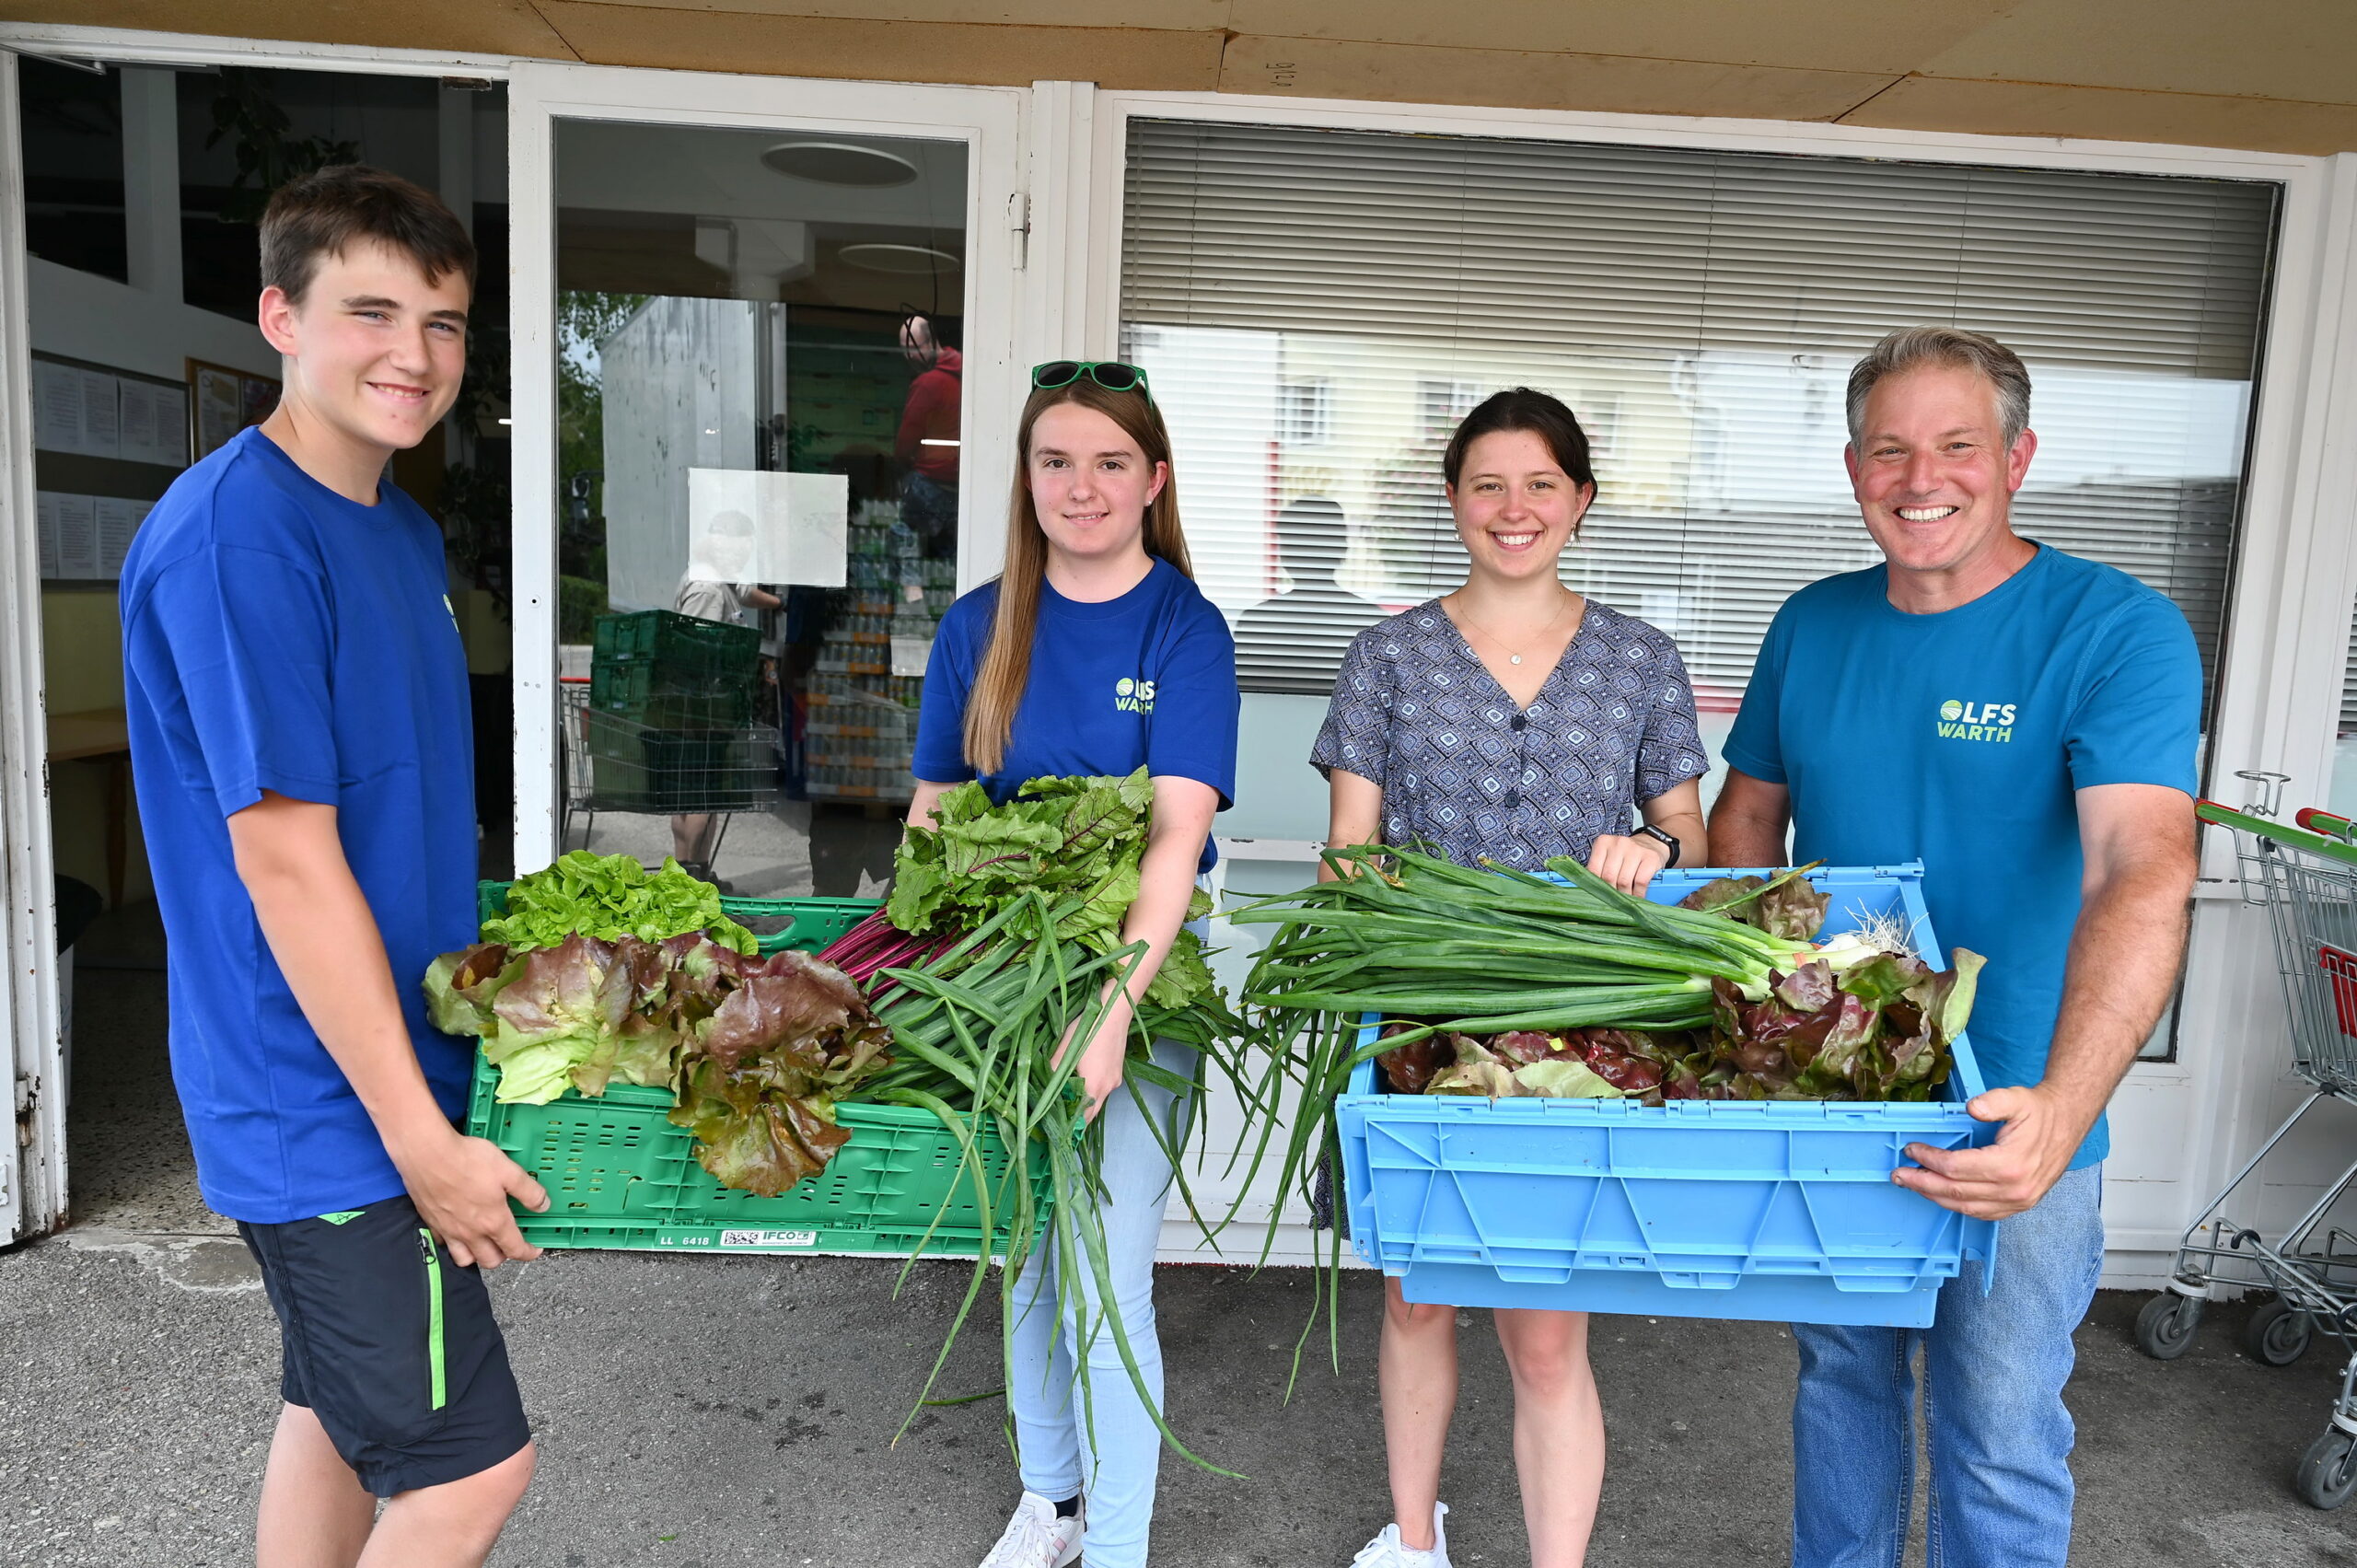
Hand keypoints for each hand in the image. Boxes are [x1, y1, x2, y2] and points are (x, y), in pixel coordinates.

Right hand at [390, 1125, 549, 1268]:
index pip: (514, 1249)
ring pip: (465, 1259)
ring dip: (477, 1256)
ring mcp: (448, 1230)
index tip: (534, 1251)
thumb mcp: (509, 1171)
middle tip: (509, 1245)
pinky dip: (454, 1245)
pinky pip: (444, 1245)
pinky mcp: (431, 1223)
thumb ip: (528, 1191)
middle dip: (504, 1256)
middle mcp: (471, 1232)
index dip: (528, 1253)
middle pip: (490, 1260)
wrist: (427, 1154)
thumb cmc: (467, 1159)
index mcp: (493, 1221)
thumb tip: (543, 1205)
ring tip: (484, 1244)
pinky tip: (458, 1232)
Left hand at [1058, 992, 1134, 1124]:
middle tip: (1061, 1116)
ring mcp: (1115, 1080)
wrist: (1115, 1011)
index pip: (1082, 1118)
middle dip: (1077, 1117)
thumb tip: (1040, 1084)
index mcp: (1093, 1087)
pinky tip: (1083, 1079)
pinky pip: (1104, 1088)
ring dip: (1085, 1103)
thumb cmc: (1089, 1029)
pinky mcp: (1118, 1071)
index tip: (1057, 1127)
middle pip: (1092, 1113)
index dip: (1070, 1126)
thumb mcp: (1065, 1049)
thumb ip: (1052, 1069)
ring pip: (1099, 1100)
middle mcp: (1107, 1088)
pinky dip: (1093, 1090)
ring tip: (1068, 1097)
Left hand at [1586, 832, 1672, 895]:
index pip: (1593, 870)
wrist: (1652, 843)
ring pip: (1624, 881)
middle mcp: (1619, 843)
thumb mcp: (1610, 857)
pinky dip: (1638, 894)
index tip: (1599, 896)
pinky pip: (1640, 882)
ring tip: (1625, 900)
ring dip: (1625, 896)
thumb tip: (1592, 893)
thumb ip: (1600, 870)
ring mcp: (1635, 849)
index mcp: (1603, 842)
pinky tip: (1637, 897)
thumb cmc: (1626, 855)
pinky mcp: (1651, 857)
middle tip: (1613, 901)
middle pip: (1608, 876)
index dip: (1596, 886)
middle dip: (1611, 893)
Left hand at [1894, 1083, 2085, 1219]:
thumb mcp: (2017, 1098)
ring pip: (1966, 1207)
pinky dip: (1959, 1207)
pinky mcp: (2021, 1205)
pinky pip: (1983, 1214)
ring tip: (1914, 1185)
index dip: (1929, 1159)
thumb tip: (1972, 1108)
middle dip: (1922, 1183)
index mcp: (2010, 1165)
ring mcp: (2019, 1201)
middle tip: (1899, 1175)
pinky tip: (1943, 1196)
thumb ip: (1993, 1102)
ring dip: (1936, 1197)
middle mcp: (2014, 1189)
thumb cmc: (2040, 1111)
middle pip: (1956, 1191)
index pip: (1956, 1167)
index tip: (1912, 1149)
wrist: (2067, 1122)